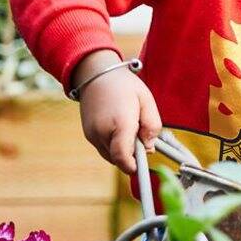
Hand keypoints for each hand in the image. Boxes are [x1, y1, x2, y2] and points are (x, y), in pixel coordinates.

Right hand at [75, 51, 161, 173]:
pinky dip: (114, 145)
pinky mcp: (88, 135)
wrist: (96, 74)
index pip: (123, 157)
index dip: (134, 166)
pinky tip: (119, 128)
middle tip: (141, 136)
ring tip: (130, 128)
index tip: (143, 164)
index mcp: (119, 124)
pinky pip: (104, 148)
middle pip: (119, 159)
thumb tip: (149, 147)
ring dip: (123, 151)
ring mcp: (92, 135)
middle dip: (132, 155)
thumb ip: (152, 125)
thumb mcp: (146, 100)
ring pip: (111, 156)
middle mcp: (101, 132)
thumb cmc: (124, 85)